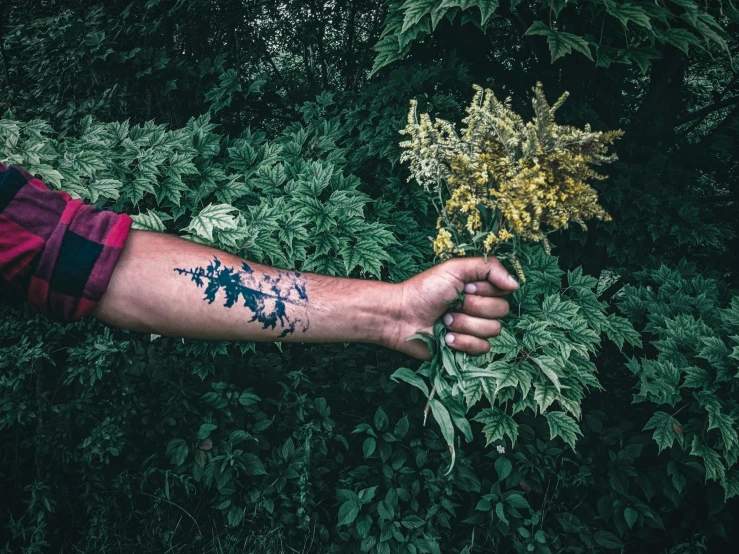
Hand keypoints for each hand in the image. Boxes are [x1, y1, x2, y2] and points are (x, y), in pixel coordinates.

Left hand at [383, 257, 518, 358]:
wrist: (401, 316)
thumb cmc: (424, 290)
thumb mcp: (454, 269)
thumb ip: (488, 268)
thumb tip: (516, 284)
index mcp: (479, 288)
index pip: (504, 291)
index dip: (485, 291)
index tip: (464, 287)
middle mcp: (480, 308)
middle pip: (501, 311)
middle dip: (473, 308)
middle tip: (452, 304)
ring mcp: (474, 328)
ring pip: (492, 330)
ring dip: (465, 325)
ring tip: (445, 321)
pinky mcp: (466, 348)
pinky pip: (482, 348)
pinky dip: (462, 342)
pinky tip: (446, 337)